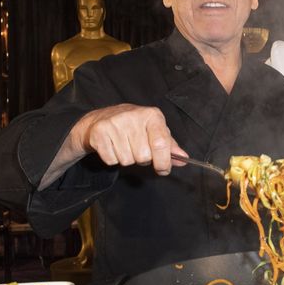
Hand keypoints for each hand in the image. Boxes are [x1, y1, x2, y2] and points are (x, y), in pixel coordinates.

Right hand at [72, 103, 187, 175]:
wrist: (100, 119)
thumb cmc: (133, 126)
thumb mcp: (154, 130)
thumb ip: (169, 145)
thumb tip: (183, 158)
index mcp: (152, 115)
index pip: (162, 144)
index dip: (164, 162)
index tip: (163, 169)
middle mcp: (134, 116)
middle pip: (144, 156)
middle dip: (143, 159)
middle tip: (137, 148)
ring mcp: (115, 123)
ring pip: (127, 160)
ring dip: (127, 159)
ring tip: (124, 145)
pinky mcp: (99, 132)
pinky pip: (112, 160)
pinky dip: (113, 159)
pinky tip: (113, 146)